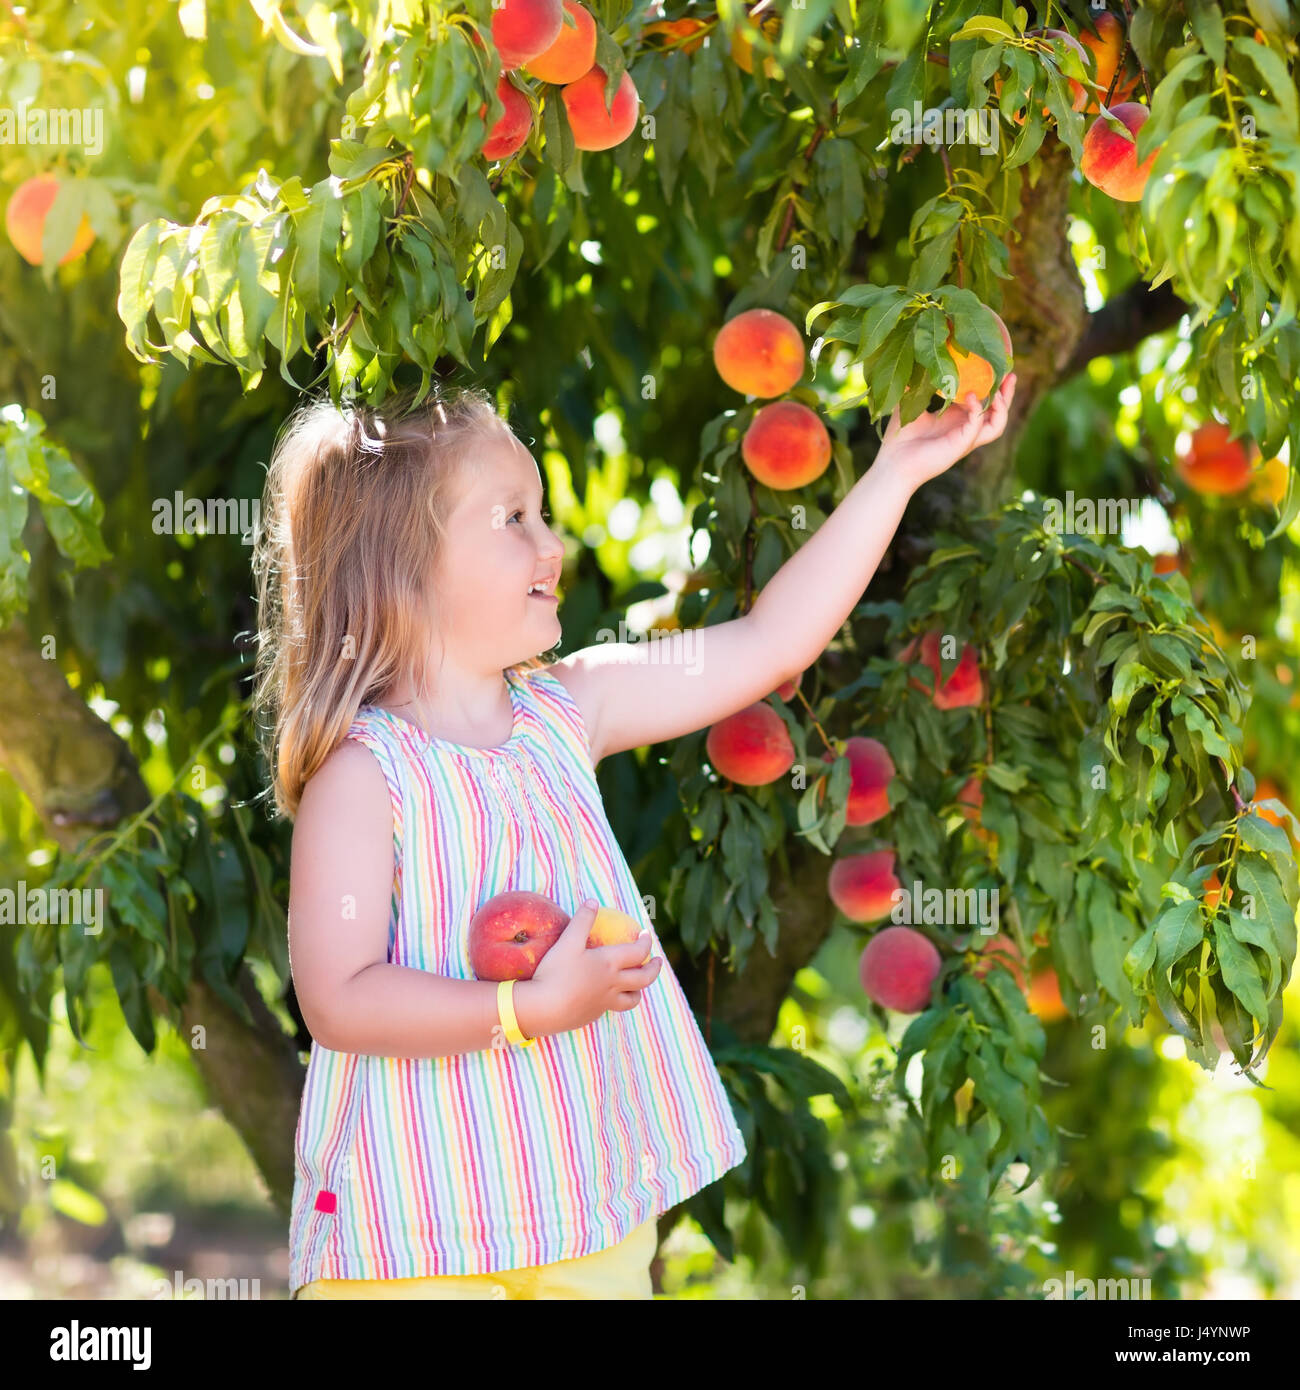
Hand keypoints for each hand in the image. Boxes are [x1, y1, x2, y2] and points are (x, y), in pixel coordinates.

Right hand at [517, 900, 661, 1037]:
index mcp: (609, 963)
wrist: (543, 1009)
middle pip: (644, 978)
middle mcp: (613, 984)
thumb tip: (593, 901)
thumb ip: (582, 920)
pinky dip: (617, 999)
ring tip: (638, 984)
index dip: (646, 942)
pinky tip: (607, 995)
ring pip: (633, 998)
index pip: (638, 952)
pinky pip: (613, 1008)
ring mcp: (605, 1002)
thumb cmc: (556, 973)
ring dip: (639, 989)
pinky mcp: (593, 1015)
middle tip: (657, 961)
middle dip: (654, 968)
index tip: (646, 935)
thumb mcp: (568, 942)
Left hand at [877, 372, 1015, 488]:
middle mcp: (965, 430)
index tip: (995, 366)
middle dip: (1007, 394)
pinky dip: (977, 410)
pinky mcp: (960, 446)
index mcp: (957, 420)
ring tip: (1000, 389)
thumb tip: (916, 362)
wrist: (892, 465)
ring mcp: (965, 439)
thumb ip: (916, 387)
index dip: (992, 386)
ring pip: (997, 424)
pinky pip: (978, 426)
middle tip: (1011, 374)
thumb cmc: (899, 439)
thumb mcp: (910, 406)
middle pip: (997, 412)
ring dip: (1002, 406)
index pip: (983, 401)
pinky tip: (970, 395)